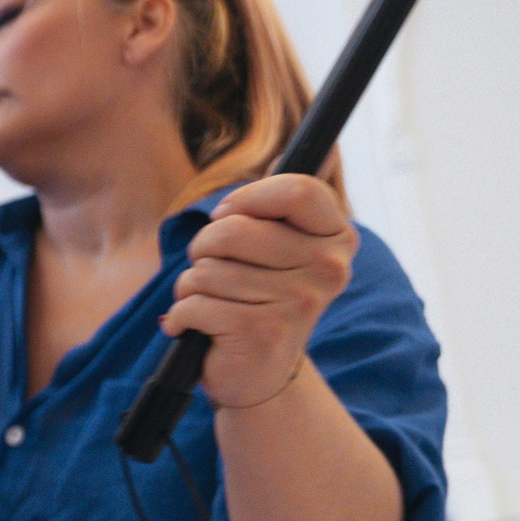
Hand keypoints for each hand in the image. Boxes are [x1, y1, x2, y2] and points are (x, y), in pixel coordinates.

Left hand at [165, 174, 358, 411]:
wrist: (260, 375)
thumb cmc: (262, 298)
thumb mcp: (283, 246)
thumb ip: (288, 201)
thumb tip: (328, 145)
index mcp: (337, 239)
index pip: (297, 189)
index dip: (248, 198)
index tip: (230, 215)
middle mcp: (328, 269)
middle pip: (233, 228)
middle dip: (204, 247)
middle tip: (216, 269)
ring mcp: (298, 302)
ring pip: (206, 267)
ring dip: (192, 286)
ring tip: (213, 303)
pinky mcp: (261, 332)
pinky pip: (192, 302)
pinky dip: (182, 315)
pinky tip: (200, 328)